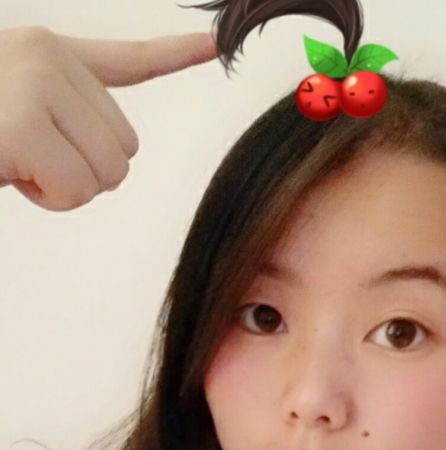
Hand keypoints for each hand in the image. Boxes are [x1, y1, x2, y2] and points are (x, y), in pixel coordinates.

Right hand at [0, 26, 216, 210]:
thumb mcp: (17, 110)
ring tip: (15, 162)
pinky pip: (76, 190)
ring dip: (64, 188)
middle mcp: (48, 57)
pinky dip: (47, 199)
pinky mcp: (24, 125)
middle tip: (30, 157)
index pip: (132, 60)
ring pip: (109, 172)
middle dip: (85, 170)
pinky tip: (10, 173)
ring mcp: (37, 85)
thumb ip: (70, 118)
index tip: (215, 44)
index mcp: (51, 53)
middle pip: (127, 146)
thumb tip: (114, 163)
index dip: (179, 55)